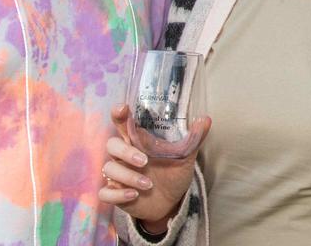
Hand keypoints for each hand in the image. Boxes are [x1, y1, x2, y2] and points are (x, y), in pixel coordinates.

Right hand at [98, 104, 210, 228]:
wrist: (170, 202)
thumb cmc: (173, 174)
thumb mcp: (185, 157)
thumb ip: (194, 138)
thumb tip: (206, 118)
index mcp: (139, 142)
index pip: (123, 124)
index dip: (119, 115)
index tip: (121, 108)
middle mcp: (125, 156)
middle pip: (112, 145)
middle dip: (125, 151)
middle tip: (144, 161)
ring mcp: (118, 175)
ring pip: (109, 168)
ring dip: (128, 176)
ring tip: (148, 185)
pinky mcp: (115, 193)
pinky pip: (105, 193)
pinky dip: (118, 194)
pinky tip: (134, 195)